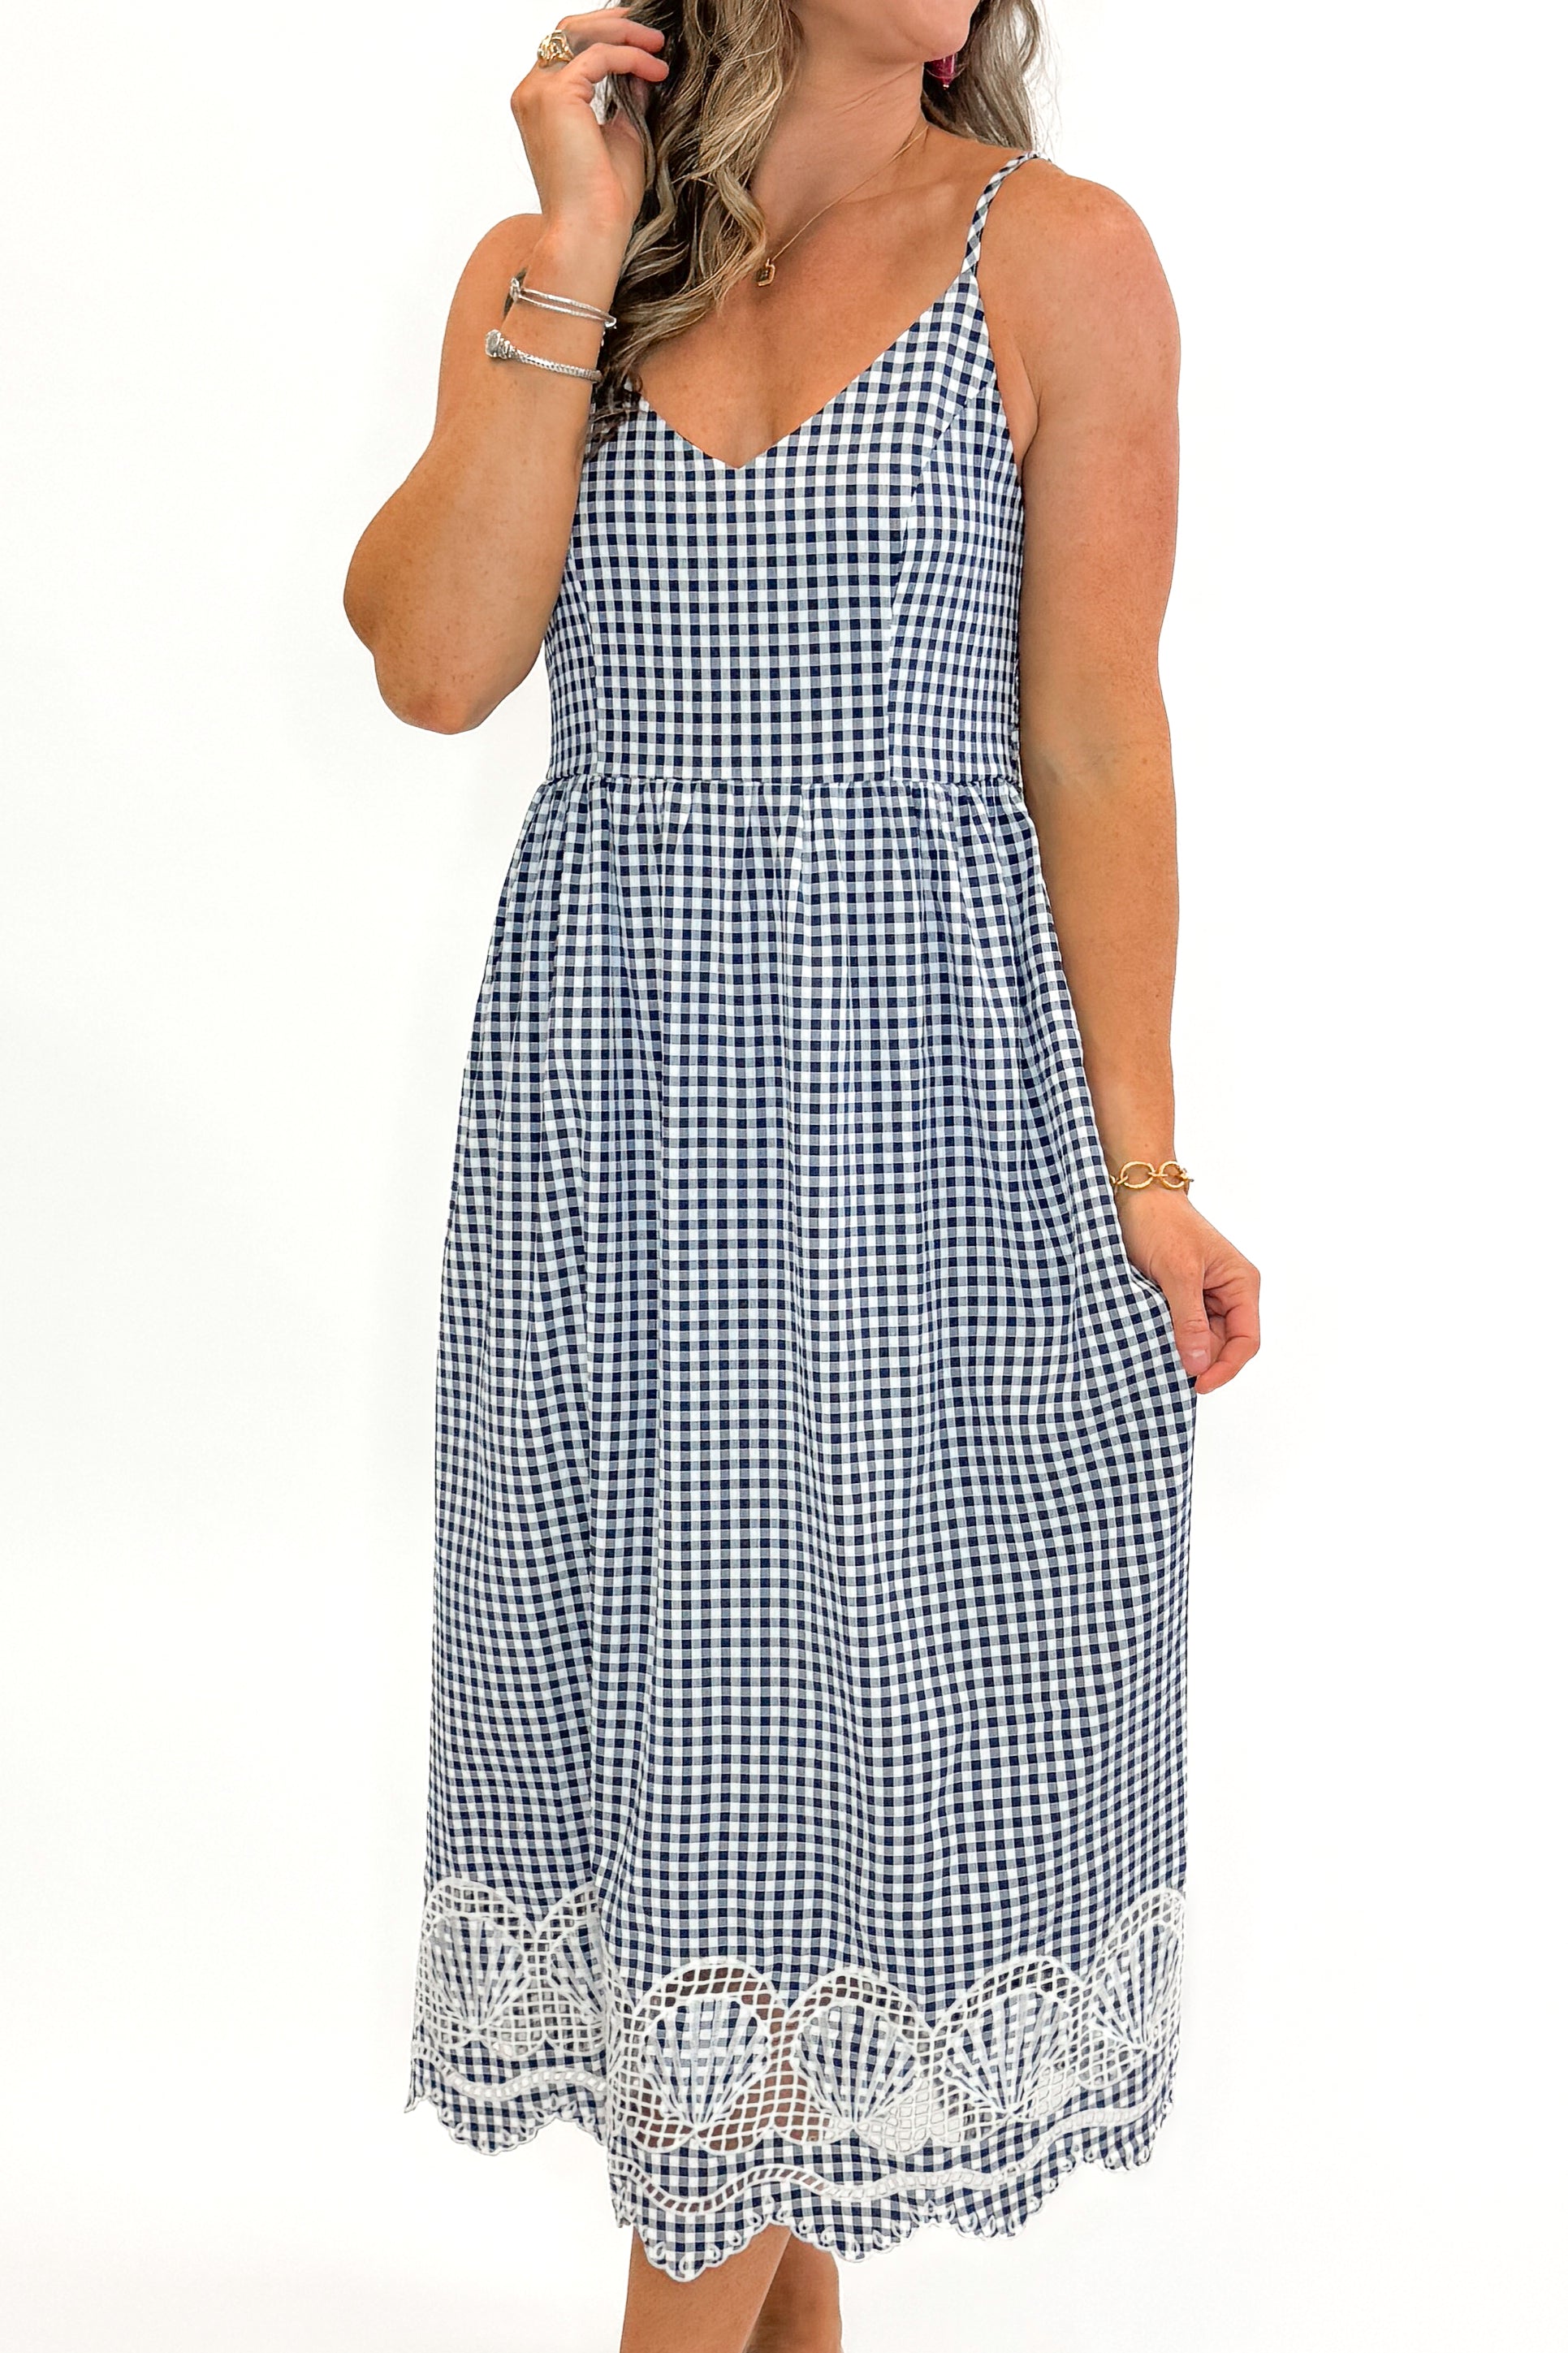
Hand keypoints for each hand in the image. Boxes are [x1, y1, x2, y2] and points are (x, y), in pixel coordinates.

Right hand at [511, 8, 669, 245]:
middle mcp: (531, 93)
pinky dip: (630, 57)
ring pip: (580, 34)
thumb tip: (642, 70)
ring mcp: (538, 92)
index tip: (641, 41)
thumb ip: (627, 100)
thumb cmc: (603, 201)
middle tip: (651, 31)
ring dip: (624, 34)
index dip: (605, 37)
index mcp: (540, 104)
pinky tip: (656, 70)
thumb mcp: (622, 137)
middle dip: (613, 24)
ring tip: (658, 46)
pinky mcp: (556, 95)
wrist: (589, 231)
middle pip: (569, 31)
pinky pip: (599, 56)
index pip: (568, 50)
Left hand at [1115, 1188, 1259, 1393]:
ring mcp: (1206, 1295)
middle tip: (1167, 1372)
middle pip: (1223, 1344)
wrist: (1134, 1196)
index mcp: (1241, 1283)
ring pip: (1201, 1339)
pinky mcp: (1183, 1296)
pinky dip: (1169, 1337)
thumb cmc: (1161, 1223)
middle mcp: (1229, 1292)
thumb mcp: (1177, 1273)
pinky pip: (1182, 1327)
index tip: (1197, 1384)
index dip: (1225, 1367)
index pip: (1245, 1340)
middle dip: (1199, 1360)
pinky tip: (1152, 1342)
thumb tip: (1198, 1363)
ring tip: (1156, 1355)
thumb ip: (1189, 1320)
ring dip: (1181, 1349)